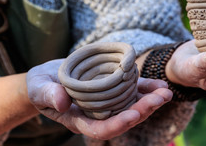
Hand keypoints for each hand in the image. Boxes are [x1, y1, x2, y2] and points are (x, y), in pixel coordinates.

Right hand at [26, 60, 171, 139]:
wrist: (50, 76)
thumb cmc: (41, 85)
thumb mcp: (39, 89)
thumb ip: (48, 95)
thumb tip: (63, 102)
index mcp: (80, 120)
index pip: (101, 129)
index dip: (118, 124)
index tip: (134, 115)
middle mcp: (98, 113)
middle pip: (123, 117)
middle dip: (142, 110)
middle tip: (160, 99)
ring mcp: (108, 101)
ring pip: (131, 105)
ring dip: (150, 100)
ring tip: (166, 92)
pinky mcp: (113, 87)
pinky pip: (132, 89)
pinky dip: (146, 87)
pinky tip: (160, 84)